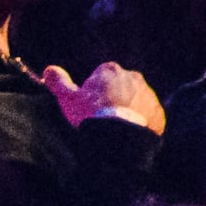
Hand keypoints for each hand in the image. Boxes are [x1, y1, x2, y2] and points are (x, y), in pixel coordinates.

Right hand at [40, 62, 165, 136]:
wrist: (118, 136)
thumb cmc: (90, 114)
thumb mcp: (68, 98)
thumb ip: (59, 83)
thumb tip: (48, 70)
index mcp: (111, 70)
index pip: (101, 77)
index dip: (93, 92)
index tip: (88, 106)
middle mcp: (134, 77)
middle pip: (120, 87)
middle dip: (112, 99)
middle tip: (101, 118)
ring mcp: (148, 94)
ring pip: (135, 101)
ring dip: (127, 111)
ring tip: (114, 129)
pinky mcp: (157, 112)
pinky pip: (148, 116)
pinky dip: (140, 123)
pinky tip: (128, 134)